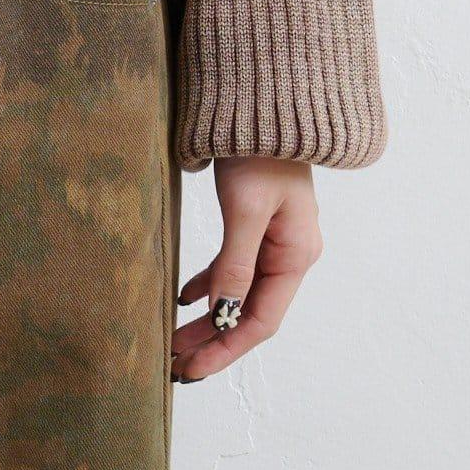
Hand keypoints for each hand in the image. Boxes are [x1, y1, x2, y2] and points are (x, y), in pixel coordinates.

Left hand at [172, 158, 322, 383]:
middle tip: (174, 363)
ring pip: (239, 291)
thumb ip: (235, 263)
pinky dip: (211, 283)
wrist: (264, 99)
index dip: (226, 348)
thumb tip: (221, 314)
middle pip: (249, 311)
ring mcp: (274, 239)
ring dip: (208, 315)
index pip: (259, 320)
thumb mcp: (245, 208)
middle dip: (213, 338)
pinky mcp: (257, 222)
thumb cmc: (259, 150)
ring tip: (175, 338)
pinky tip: (186, 295)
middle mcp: (289, 253)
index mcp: (294, 255)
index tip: (193, 369)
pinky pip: (234, 266)